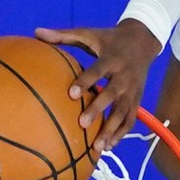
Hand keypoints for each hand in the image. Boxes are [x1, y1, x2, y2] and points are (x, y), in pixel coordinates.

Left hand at [33, 22, 158, 154]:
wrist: (143, 40)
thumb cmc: (109, 38)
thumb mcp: (89, 33)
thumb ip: (63, 35)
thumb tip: (36, 32)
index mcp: (112, 58)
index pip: (98, 70)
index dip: (86, 81)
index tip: (71, 94)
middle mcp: (125, 76)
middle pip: (112, 95)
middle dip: (99, 109)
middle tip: (82, 124)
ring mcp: (133, 90)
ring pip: (124, 112)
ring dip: (112, 130)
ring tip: (97, 147)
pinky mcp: (138, 100)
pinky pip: (131, 119)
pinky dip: (121, 134)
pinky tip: (108, 147)